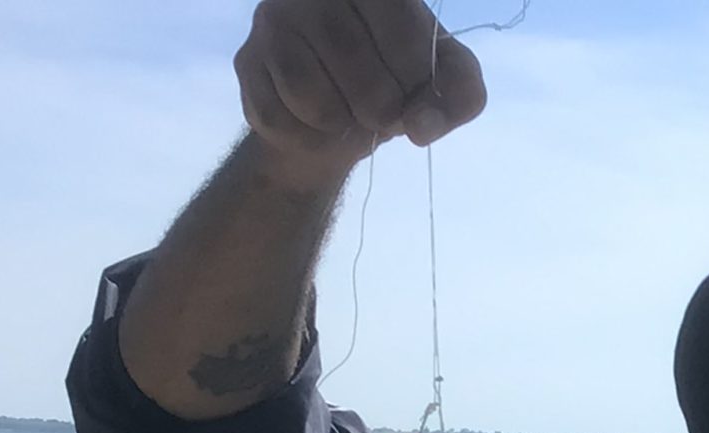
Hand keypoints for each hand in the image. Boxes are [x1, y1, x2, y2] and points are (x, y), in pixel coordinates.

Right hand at [235, 0, 486, 180]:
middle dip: (380, 109)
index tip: (414, 94)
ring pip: (310, 95)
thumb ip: (462, 95)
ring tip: (349, 116)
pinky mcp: (247, 61)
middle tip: (383, 115)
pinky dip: (309, 138)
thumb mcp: (447, 87)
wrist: (337, 120)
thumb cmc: (397, 85)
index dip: (416, 81)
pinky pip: (279, 117)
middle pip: (354, 65)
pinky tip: (317, 123)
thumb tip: (423, 123)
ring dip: (342, 125)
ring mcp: (274, 19)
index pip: (403, 32)